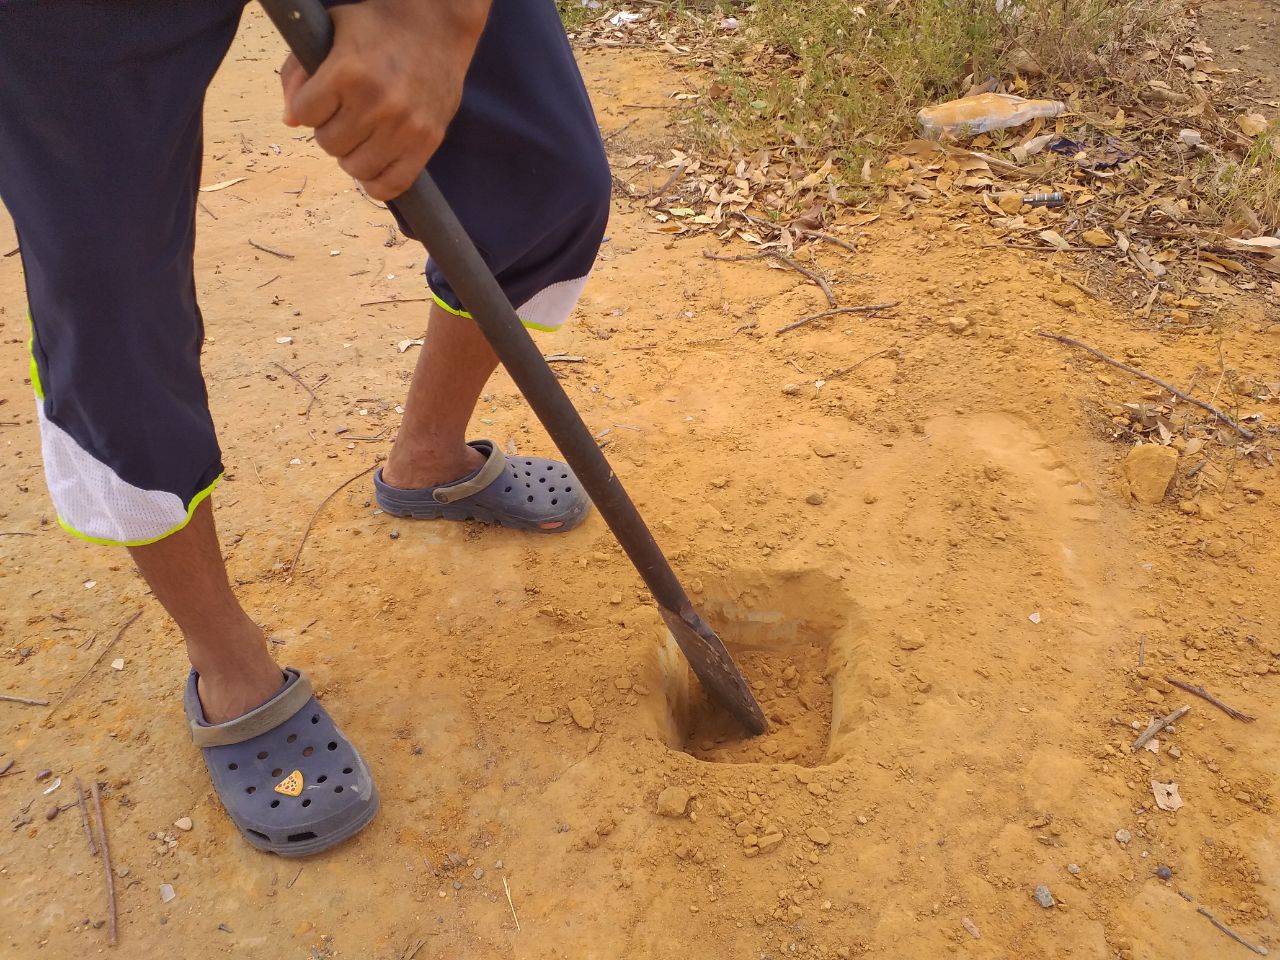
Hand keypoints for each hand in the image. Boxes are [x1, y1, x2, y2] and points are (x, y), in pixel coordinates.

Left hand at [281, 0, 490, 199]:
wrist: (438, 27)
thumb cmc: (379, 27)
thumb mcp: (331, 31)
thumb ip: (299, 70)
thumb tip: (290, 121)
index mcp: (348, 71)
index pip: (305, 114)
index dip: (310, 106)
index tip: (325, 96)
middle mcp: (377, 102)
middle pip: (328, 143)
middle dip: (331, 130)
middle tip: (348, 113)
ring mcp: (404, 126)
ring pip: (355, 167)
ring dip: (353, 155)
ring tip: (364, 135)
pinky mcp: (427, 142)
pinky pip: (391, 185)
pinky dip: (377, 182)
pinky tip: (376, 163)